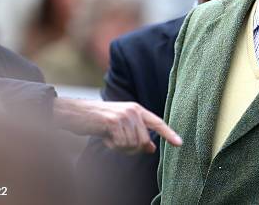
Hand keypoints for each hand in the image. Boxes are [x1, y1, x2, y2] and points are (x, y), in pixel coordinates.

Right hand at [53, 99, 181, 152]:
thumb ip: (137, 135)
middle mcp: (134, 111)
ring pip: (132, 144)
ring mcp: (124, 115)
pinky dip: (113, 146)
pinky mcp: (114, 122)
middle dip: (132, 149)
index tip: (180, 143)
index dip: (169, 134)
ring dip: (120, 147)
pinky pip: (121, 143)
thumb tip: (151, 148)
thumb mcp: (121, 127)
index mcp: (138, 110)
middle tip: (118, 144)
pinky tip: (105, 137)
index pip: (158, 123)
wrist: (78, 114)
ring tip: (110, 138)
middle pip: (143, 141)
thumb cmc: (99, 121)